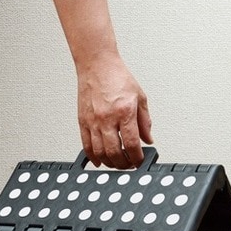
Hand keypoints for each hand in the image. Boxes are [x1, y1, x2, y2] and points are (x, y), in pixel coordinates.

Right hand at [77, 51, 152, 168]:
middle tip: (129, 164)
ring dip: (110, 163)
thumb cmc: (117, 77)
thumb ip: (145, 121)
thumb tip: (148, 139)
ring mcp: (93, 121)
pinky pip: (86, 145)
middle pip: (114, 152)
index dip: (137, 158)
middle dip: (124, 164)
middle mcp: (107, 118)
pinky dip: (93, 157)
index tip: (140, 161)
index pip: (132, 144)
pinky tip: (99, 160)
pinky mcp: (83, 121)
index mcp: (124, 112)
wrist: (97, 65)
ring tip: (117, 162)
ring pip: (100, 152)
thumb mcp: (140, 97)